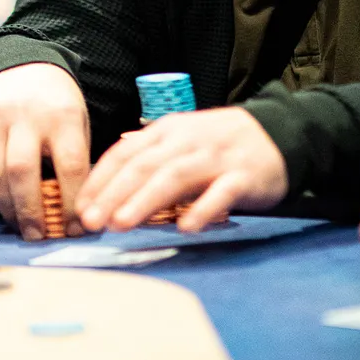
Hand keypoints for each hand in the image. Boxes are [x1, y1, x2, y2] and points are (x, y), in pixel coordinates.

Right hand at [0, 63, 89, 240]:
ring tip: (19, 225)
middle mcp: (24, 114)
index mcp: (62, 114)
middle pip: (23, 172)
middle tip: (37, 236)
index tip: (75, 228)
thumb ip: (75, 161)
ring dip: (7, 206)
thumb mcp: (76, 122)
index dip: (72, 204)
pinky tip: (3, 198)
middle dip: (30, 211)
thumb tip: (77, 213)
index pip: (70, 166)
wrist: (17, 63)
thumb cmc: (54, 103)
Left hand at [76, 106, 287, 231]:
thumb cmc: (219, 144)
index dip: (100, 180)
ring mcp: (216, 157)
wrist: (280, 132)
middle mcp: (187, 141)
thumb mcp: (180, 139)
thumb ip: (146, 155)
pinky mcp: (245, 176)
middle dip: (113, 194)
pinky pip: (222, 193)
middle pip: (144, 166)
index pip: (125, 154)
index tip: (79, 207)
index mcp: (167, 131)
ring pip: (175, 177)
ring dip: (145, 201)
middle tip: (91, 221)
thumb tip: (105, 175)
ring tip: (122, 224)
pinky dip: (203, 209)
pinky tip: (185, 228)